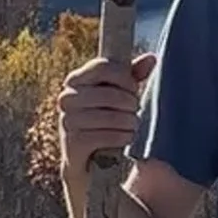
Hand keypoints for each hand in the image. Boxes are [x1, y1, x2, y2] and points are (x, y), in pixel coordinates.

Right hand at [57, 51, 152, 177]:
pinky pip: (106, 136)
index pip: (103, 67)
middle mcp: (67, 98)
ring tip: (133, 125)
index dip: (124, 77)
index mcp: (75, 79)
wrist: (88, 159)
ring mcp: (68, 120)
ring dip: (129, 122)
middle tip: (135, 111)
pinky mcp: (73, 142)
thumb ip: (132, 75)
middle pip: (110, 93)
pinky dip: (122, 137)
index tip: (133, 88)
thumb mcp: (118, 94)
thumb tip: (151, 58)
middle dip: (130, 103)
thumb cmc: (105, 119)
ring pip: (110, 117)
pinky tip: (125, 138)